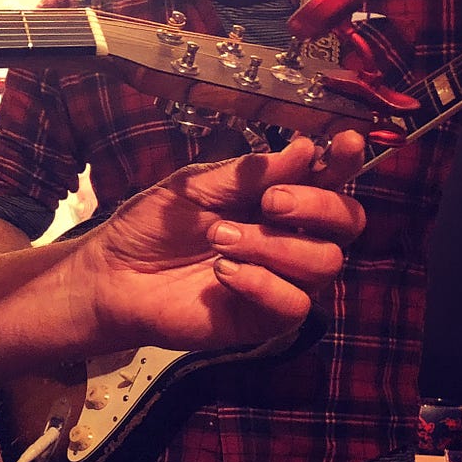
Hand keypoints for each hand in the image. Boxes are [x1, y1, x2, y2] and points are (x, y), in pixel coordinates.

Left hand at [74, 132, 366, 351]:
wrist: (113, 274)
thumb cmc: (154, 227)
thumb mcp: (196, 187)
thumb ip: (249, 173)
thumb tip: (308, 148)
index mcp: (278, 201)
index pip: (330, 182)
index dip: (346, 162)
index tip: (347, 142)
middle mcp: (290, 239)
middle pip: (348, 222)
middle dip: (315, 205)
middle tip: (268, 201)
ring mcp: (281, 280)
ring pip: (325, 262)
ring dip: (272, 245)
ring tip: (219, 238)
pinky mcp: (264, 319)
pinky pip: (294, 304)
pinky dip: (261, 283)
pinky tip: (223, 273)